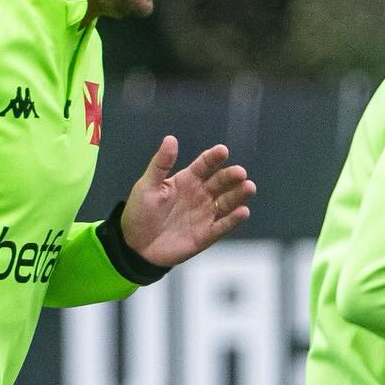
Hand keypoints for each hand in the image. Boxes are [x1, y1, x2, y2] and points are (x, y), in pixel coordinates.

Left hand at [120, 136, 254, 268]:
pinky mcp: (206, 235)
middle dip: (231, 176)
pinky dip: (233, 220)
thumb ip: (160, 164)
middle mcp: (200, 195)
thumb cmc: (140, 213)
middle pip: (220, 182)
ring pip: (226, 202)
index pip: (205, 165)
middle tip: (240, 172)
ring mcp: (205, 215)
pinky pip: (222, 226)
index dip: (214, 158)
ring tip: (248, 187)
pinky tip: (243, 212)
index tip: (222, 151)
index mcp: (187, 180)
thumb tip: (170, 138)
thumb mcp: (147, 186)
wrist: (135, 246)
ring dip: (238, 195)